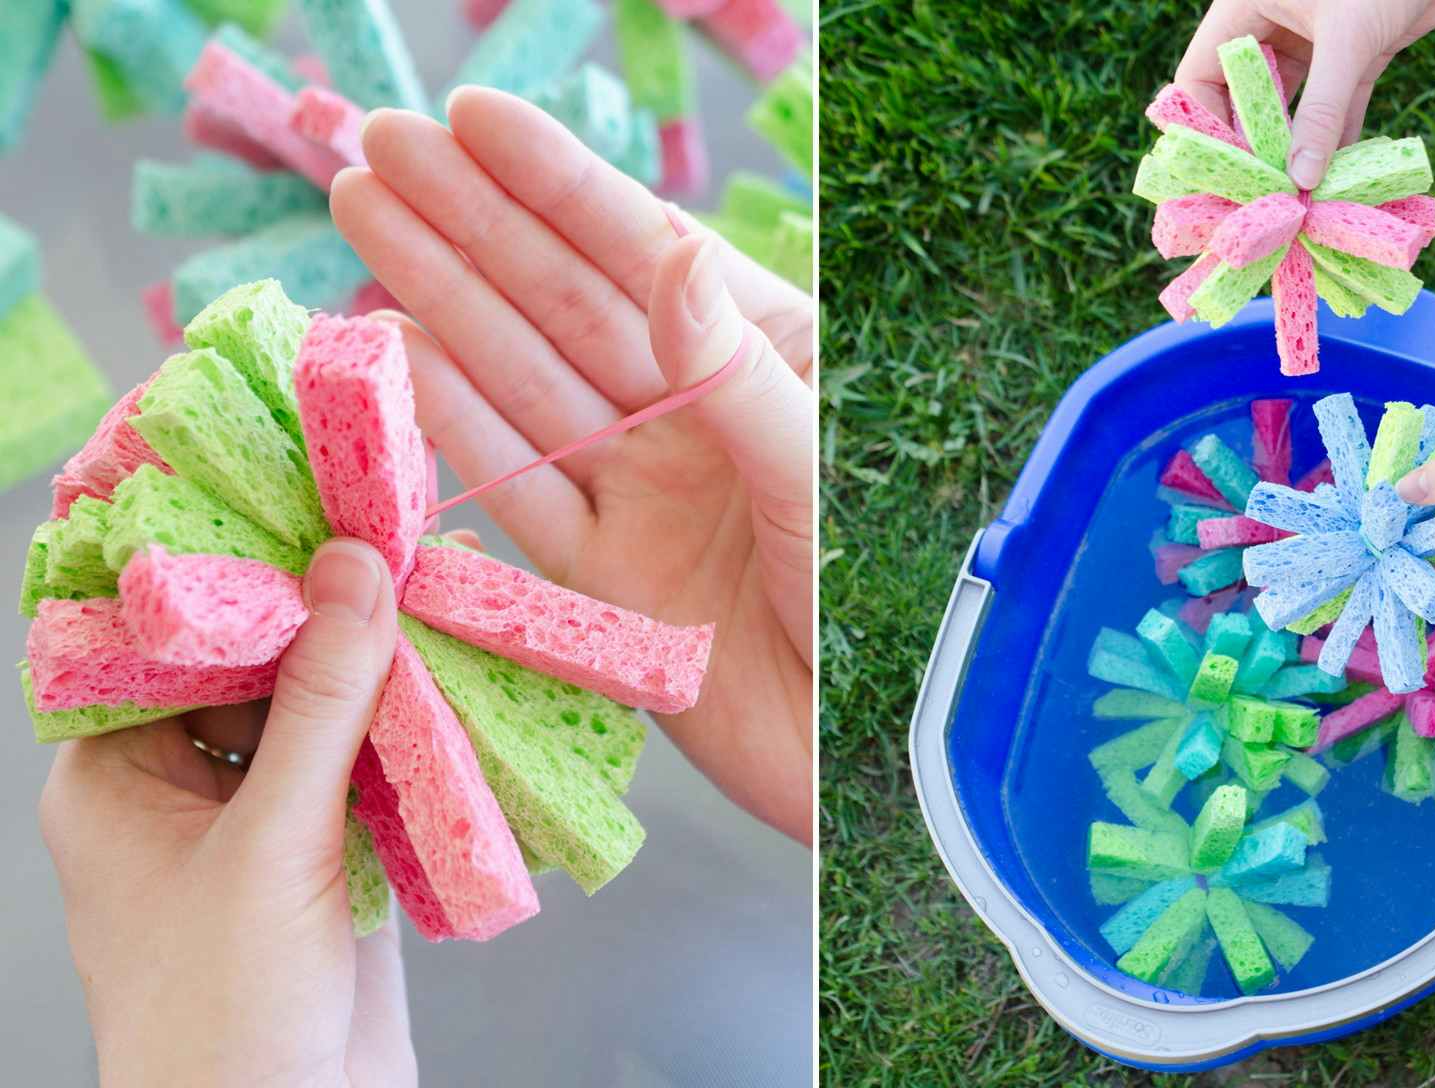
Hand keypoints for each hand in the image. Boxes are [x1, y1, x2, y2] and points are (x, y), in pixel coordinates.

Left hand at [39, 541, 416, 1085]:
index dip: (240, 565)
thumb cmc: (225, 1012)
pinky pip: (374, 765)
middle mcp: (187, 783)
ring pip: (326, 711)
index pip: (173, 637)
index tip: (307, 497)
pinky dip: (417, 725)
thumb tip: (354, 567)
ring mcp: (266, 818)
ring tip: (448, 584)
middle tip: (402, 531)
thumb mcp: (269, 844)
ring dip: (385, 663)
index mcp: (121, 773)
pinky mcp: (336, 851)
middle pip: (261, 665)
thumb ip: (320, 704)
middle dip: (332, 608)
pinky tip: (464, 673)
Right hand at [329, 87, 813, 844]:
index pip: (647, 256)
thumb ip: (740, 377)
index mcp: (767, 368)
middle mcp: (694, 418)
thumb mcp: (817, 480)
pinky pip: (517, 489)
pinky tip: (400, 358)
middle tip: (379, 149)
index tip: (474, 119)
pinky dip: (457, 429)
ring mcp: (642, 495)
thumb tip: (669, 254)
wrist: (858, 760)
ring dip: (444, 303)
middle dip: (475, 225)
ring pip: (525, 382)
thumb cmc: (873, 618)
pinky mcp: (601, 580)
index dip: (559, 186)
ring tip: (365, 222)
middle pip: (565, 304)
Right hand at [1175, 0, 1434, 188]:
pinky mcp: (1357, 51)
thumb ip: (1323, 110)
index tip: (1218, 176)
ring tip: (1294, 198)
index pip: (1200, 78)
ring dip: (1296, 150)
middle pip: (1244, 99)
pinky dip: (1338, 138)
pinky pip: (1338, 105)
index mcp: (1245, 10)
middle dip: (1251, 148)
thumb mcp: (1347, 40)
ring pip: (1291, 107)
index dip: (1204, 127)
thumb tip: (1302, 179)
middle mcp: (1272, 27)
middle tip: (1255, 198)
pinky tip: (1337, 177)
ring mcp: (1315, 41)